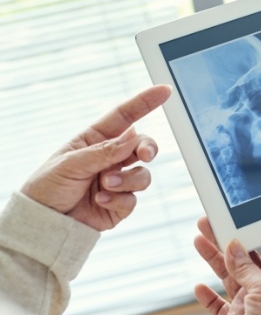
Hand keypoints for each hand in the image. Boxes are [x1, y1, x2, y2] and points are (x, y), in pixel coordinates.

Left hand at [20, 84, 171, 230]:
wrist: (43, 224)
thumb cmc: (47, 187)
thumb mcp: (71, 163)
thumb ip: (104, 151)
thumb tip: (133, 137)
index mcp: (96, 140)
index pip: (124, 117)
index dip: (145, 102)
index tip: (164, 91)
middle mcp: (110, 158)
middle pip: (142, 146)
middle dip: (149, 148)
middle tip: (146, 154)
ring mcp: (117, 181)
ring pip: (142, 174)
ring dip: (127, 180)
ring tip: (105, 185)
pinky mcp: (120, 204)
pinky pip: (133, 199)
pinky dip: (119, 199)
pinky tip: (100, 200)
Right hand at [194, 217, 260, 314]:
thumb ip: (247, 266)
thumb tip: (233, 246)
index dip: (254, 231)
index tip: (239, 217)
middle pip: (243, 256)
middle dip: (226, 239)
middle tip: (210, 223)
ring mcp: (248, 302)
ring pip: (227, 275)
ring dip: (213, 258)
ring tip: (198, 239)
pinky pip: (217, 305)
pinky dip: (207, 296)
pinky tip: (199, 286)